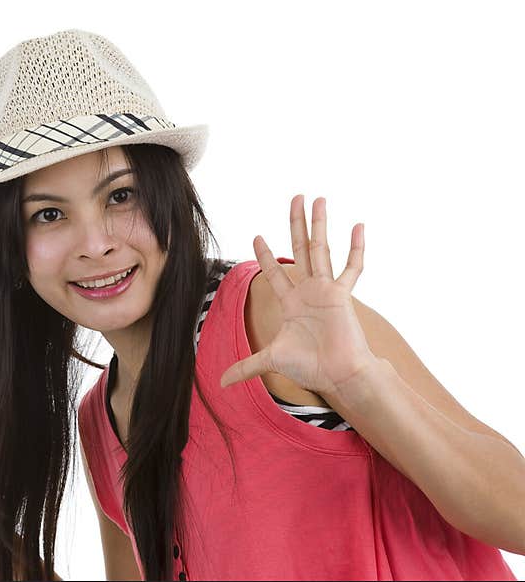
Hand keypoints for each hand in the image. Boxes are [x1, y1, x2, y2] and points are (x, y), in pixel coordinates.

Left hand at [219, 195, 377, 396]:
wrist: (339, 376)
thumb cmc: (310, 368)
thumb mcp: (270, 362)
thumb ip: (246, 367)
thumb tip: (222, 384)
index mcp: (292, 302)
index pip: (275, 272)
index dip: (265, 255)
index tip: (256, 236)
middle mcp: (309, 291)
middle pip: (300, 249)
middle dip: (296, 224)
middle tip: (295, 197)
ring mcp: (327, 290)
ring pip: (321, 249)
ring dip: (319, 224)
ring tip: (318, 199)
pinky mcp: (343, 295)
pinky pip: (352, 268)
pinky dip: (356, 248)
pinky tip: (358, 226)